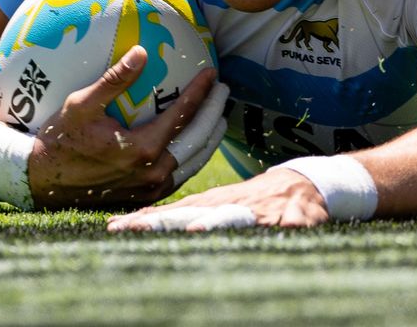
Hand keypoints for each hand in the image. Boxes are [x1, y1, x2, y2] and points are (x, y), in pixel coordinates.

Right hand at [26, 46, 221, 209]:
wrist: (42, 182)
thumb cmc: (59, 139)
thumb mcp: (81, 105)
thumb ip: (114, 80)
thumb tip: (141, 52)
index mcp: (142, 149)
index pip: (182, 116)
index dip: (201, 92)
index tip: (212, 73)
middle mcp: (152, 173)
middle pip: (198, 140)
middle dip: (214, 114)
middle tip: (224, 92)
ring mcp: (150, 188)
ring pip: (193, 161)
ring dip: (208, 137)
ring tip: (218, 116)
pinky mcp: (145, 197)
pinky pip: (179, 174)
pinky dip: (192, 155)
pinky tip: (194, 142)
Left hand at [106, 167, 327, 231]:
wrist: (302, 184)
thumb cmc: (250, 200)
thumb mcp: (214, 205)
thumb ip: (179, 216)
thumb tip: (131, 223)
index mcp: (211, 205)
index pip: (171, 214)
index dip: (143, 222)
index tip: (114, 229)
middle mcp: (230, 206)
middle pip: (193, 214)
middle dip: (166, 222)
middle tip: (139, 230)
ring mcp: (260, 210)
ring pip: (236, 217)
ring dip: (216, 222)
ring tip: (196, 232)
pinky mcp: (293, 216)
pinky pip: (291, 222)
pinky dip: (286, 225)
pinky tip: (283, 230)